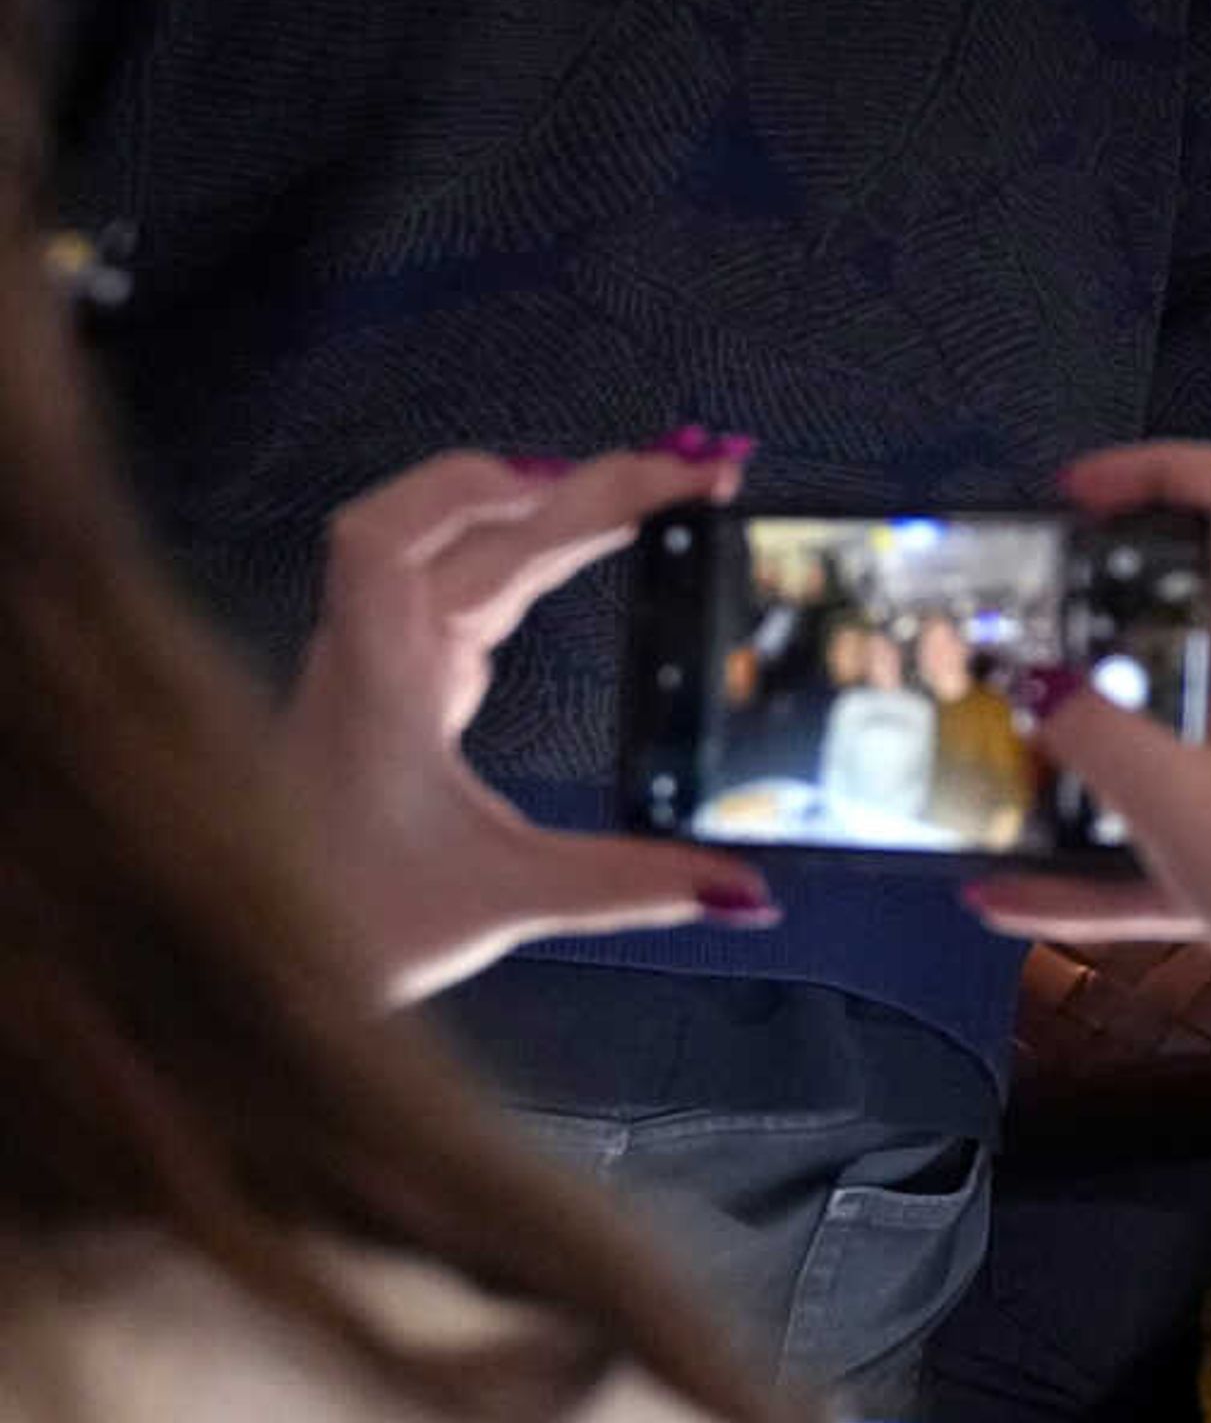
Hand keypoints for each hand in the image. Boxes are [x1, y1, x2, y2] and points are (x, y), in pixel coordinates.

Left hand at [284, 443, 776, 1004]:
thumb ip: (633, 884)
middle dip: (585, 487)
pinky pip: (463, 582)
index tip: (617, 481)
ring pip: (461, 545)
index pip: (410, 538)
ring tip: (658, 492)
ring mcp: (384, 656)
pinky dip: (529, 546)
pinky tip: (580, 544)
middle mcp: (375, 648)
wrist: (250, 948)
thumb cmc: (354, 921)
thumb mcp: (505, 901)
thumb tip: (749, 888)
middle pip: (466, 525)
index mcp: (382, 682)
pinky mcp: (400, 678)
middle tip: (701, 474)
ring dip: (554, 506)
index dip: (498, 487)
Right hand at [964, 442, 1210, 1016]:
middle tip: (1030, 627)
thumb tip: (1039, 689)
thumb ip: (1095, 740)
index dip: (1167, 467)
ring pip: (1185, 734)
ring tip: (997, 765)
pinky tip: (1006, 901)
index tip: (1079, 494)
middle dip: (1109, 612)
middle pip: (1208, 611)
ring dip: (1095, 748)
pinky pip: (1182, 838)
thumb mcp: (1175, 800)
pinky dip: (1103, 862)